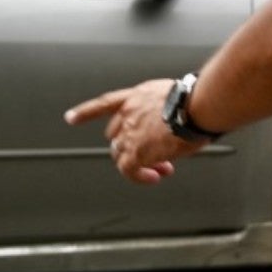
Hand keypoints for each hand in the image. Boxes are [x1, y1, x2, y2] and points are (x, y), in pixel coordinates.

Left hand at [65, 80, 206, 184]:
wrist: (199, 106)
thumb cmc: (200, 98)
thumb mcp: (179, 94)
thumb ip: (170, 107)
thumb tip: (182, 118)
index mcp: (139, 96)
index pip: (105, 103)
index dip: (86, 112)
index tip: (71, 118)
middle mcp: (130, 113)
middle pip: (115, 135)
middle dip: (129, 145)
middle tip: (150, 154)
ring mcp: (130, 133)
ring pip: (122, 154)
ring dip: (139, 162)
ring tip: (158, 168)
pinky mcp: (136, 152)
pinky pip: (130, 170)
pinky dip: (140, 177)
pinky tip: (153, 177)